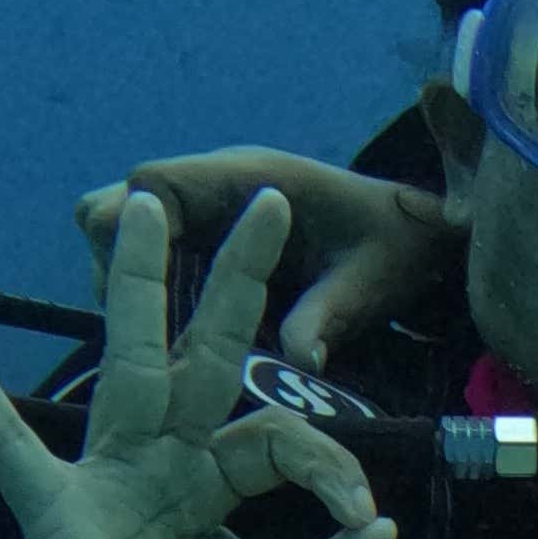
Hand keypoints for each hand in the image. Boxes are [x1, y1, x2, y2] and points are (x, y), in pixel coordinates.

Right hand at [0, 189, 402, 538]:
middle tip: (276, 200)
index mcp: (215, 483)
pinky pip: (6, 441)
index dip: (329, 467)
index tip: (359, 517)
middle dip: (238, 280)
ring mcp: (106, 478)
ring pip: (132, 366)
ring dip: (142, 287)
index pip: (280, 437)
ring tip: (147, 206)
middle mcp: (162, 464)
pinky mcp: (56, 510)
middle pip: (206, 355)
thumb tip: (384, 530)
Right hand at [74, 145, 453, 369]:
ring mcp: (207, 209)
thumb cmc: (397, 250)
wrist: (419, 237)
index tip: (147, 293)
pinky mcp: (208, 236)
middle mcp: (216, 186)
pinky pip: (152, 254)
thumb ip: (330, 316)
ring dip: (132, 280)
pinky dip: (153, 289)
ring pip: (125, 231)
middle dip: (119, 262)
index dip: (131, 231)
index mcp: (249, 179)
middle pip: (118, 205)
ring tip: (168, 337)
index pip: (153, 183)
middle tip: (151, 325)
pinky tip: (183, 335)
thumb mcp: (370, 285)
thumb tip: (300, 360)